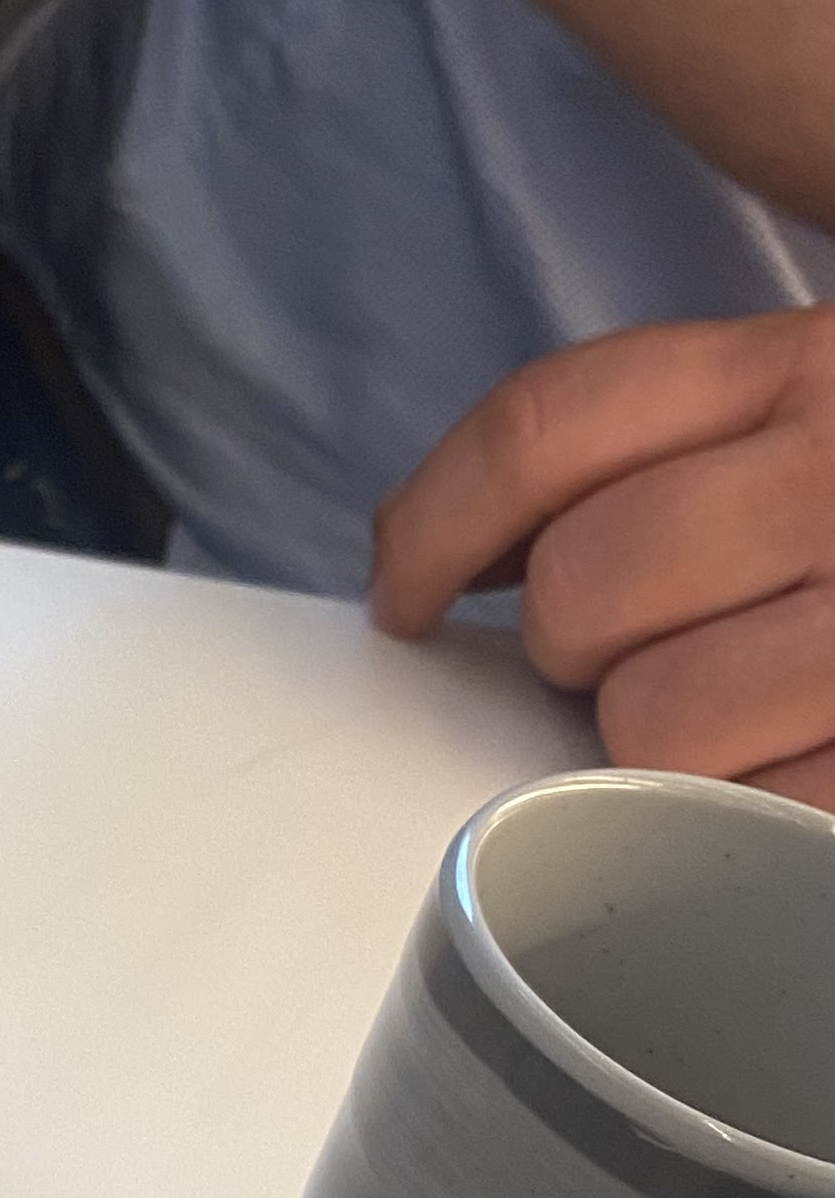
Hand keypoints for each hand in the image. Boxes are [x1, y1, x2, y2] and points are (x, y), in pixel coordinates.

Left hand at [372, 310, 834, 810]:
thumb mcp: (816, 414)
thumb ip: (656, 449)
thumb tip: (440, 559)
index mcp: (815, 366)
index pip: (549, 429)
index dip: (437, 521)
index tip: (403, 591)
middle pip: (578, 590)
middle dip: (578, 652)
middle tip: (646, 659)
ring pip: (651, 726)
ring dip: (662, 756)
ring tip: (744, 727)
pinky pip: (753, 823)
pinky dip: (748, 830)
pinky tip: (792, 785)